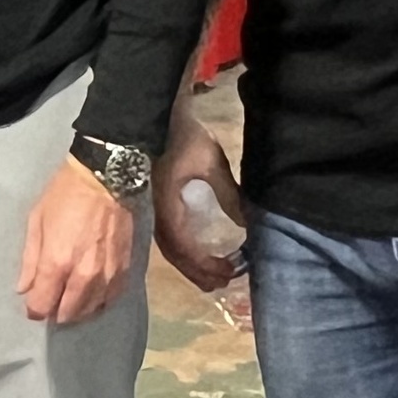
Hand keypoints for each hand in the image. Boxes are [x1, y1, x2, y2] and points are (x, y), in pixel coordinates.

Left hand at [16, 156, 138, 324]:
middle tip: (50, 299)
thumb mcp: (36, 221)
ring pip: (90, 311)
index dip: (34, 309)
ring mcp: (107, 275)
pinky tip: (91, 294)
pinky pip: (111, 299)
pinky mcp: (125, 270)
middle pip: (67, 314)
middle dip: (54, 311)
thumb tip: (24, 289)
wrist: (105, 179)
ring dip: (77, 310)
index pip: (42, 306)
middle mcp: (83, 275)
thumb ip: (29, 260)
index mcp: (57, 263)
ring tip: (69, 298)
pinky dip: (99, 301)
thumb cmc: (64, 196)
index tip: (32, 302)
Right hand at [151, 104, 246, 294]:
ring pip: (169, 248)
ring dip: (189, 265)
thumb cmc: (180, 136)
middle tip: (223, 281)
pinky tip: (194, 252)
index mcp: (168, 205)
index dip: (205, 264)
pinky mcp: (154, 203)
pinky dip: (182, 251)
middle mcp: (157, 213)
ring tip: (211, 275)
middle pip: (175, 255)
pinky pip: (167, 236)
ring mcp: (153, 209)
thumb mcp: (210, 162)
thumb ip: (228, 193)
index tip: (230, 270)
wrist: (150, 115)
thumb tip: (246, 223)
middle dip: (198, 272)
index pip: (184, 247)